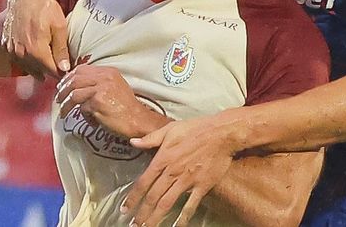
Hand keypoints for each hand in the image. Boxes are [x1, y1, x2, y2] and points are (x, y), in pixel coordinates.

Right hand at [2, 0, 69, 78]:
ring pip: (28, 67)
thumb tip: (65, 69)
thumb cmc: (44, 7)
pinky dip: (27, 59)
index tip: (68, 68)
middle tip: (61, 62)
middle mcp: (22, 54)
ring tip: (49, 58)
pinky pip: (19, 59)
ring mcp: (12, 50)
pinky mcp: (7, 44)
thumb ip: (61, 49)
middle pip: (40, 71)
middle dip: (51, 69)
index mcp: (36, 51)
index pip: (52, 72)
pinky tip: (35, 52)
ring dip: (39, 66)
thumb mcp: (59, 26)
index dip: (62, 71)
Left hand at [56, 64, 164, 139]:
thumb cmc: (126, 107)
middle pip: (75, 79)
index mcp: (108, 71)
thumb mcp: (115, 86)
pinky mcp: (97, 103)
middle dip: (63, 90)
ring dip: (66, 105)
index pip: (81, 69)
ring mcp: (100, 89)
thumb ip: (99, 82)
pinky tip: (91, 122)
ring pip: (74, 94)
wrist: (138, 120)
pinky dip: (84, 117)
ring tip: (64, 113)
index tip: (63, 86)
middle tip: (58, 98)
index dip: (69, 77)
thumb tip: (77, 86)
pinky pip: (82, 109)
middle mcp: (104, 77)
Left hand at [123, 114, 240, 226]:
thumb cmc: (196, 129)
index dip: (132, 197)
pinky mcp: (202, 186)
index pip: (143, 182)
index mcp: (163, 159)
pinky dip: (183, 218)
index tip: (125, 208)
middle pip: (153, 197)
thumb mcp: (170, 129)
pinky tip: (177, 226)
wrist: (221, 133)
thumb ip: (151, 138)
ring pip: (167, 204)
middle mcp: (172, 172)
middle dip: (141, 213)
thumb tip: (133, 141)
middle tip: (134, 225)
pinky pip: (191, 205)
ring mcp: (187, 181)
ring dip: (155, 218)